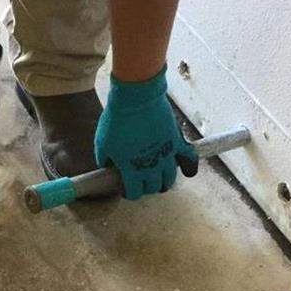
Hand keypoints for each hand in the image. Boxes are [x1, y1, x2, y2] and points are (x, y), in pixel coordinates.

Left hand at [94, 66, 197, 199]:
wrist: (136, 97)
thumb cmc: (116, 119)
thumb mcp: (101, 142)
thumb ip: (104, 159)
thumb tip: (107, 166)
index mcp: (131, 170)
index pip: (134, 193)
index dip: (129, 192)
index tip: (126, 186)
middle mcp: (151, 167)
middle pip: (153, 187)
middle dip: (146, 186)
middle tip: (141, 179)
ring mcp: (166, 156)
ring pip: (169, 179)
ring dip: (164, 181)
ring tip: (158, 177)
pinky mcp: (178, 142)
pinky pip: (189, 160)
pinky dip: (189, 167)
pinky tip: (187, 171)